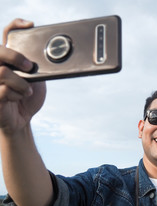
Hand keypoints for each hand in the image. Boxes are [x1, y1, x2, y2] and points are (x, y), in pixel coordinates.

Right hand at [0, 19, 45, 133]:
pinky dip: (16, 95)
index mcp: (7, 60)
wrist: (22, 119)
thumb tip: (43, 58)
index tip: (30, 25)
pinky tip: (18, 99)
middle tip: (29, 67)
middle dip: (15, 57)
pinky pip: (4, 90)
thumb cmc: (28, 98)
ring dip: (21, 83)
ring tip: (26, 91)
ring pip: (2, 72)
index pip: (7, 34)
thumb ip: (35, 68)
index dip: (16, 25)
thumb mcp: (36, 80)